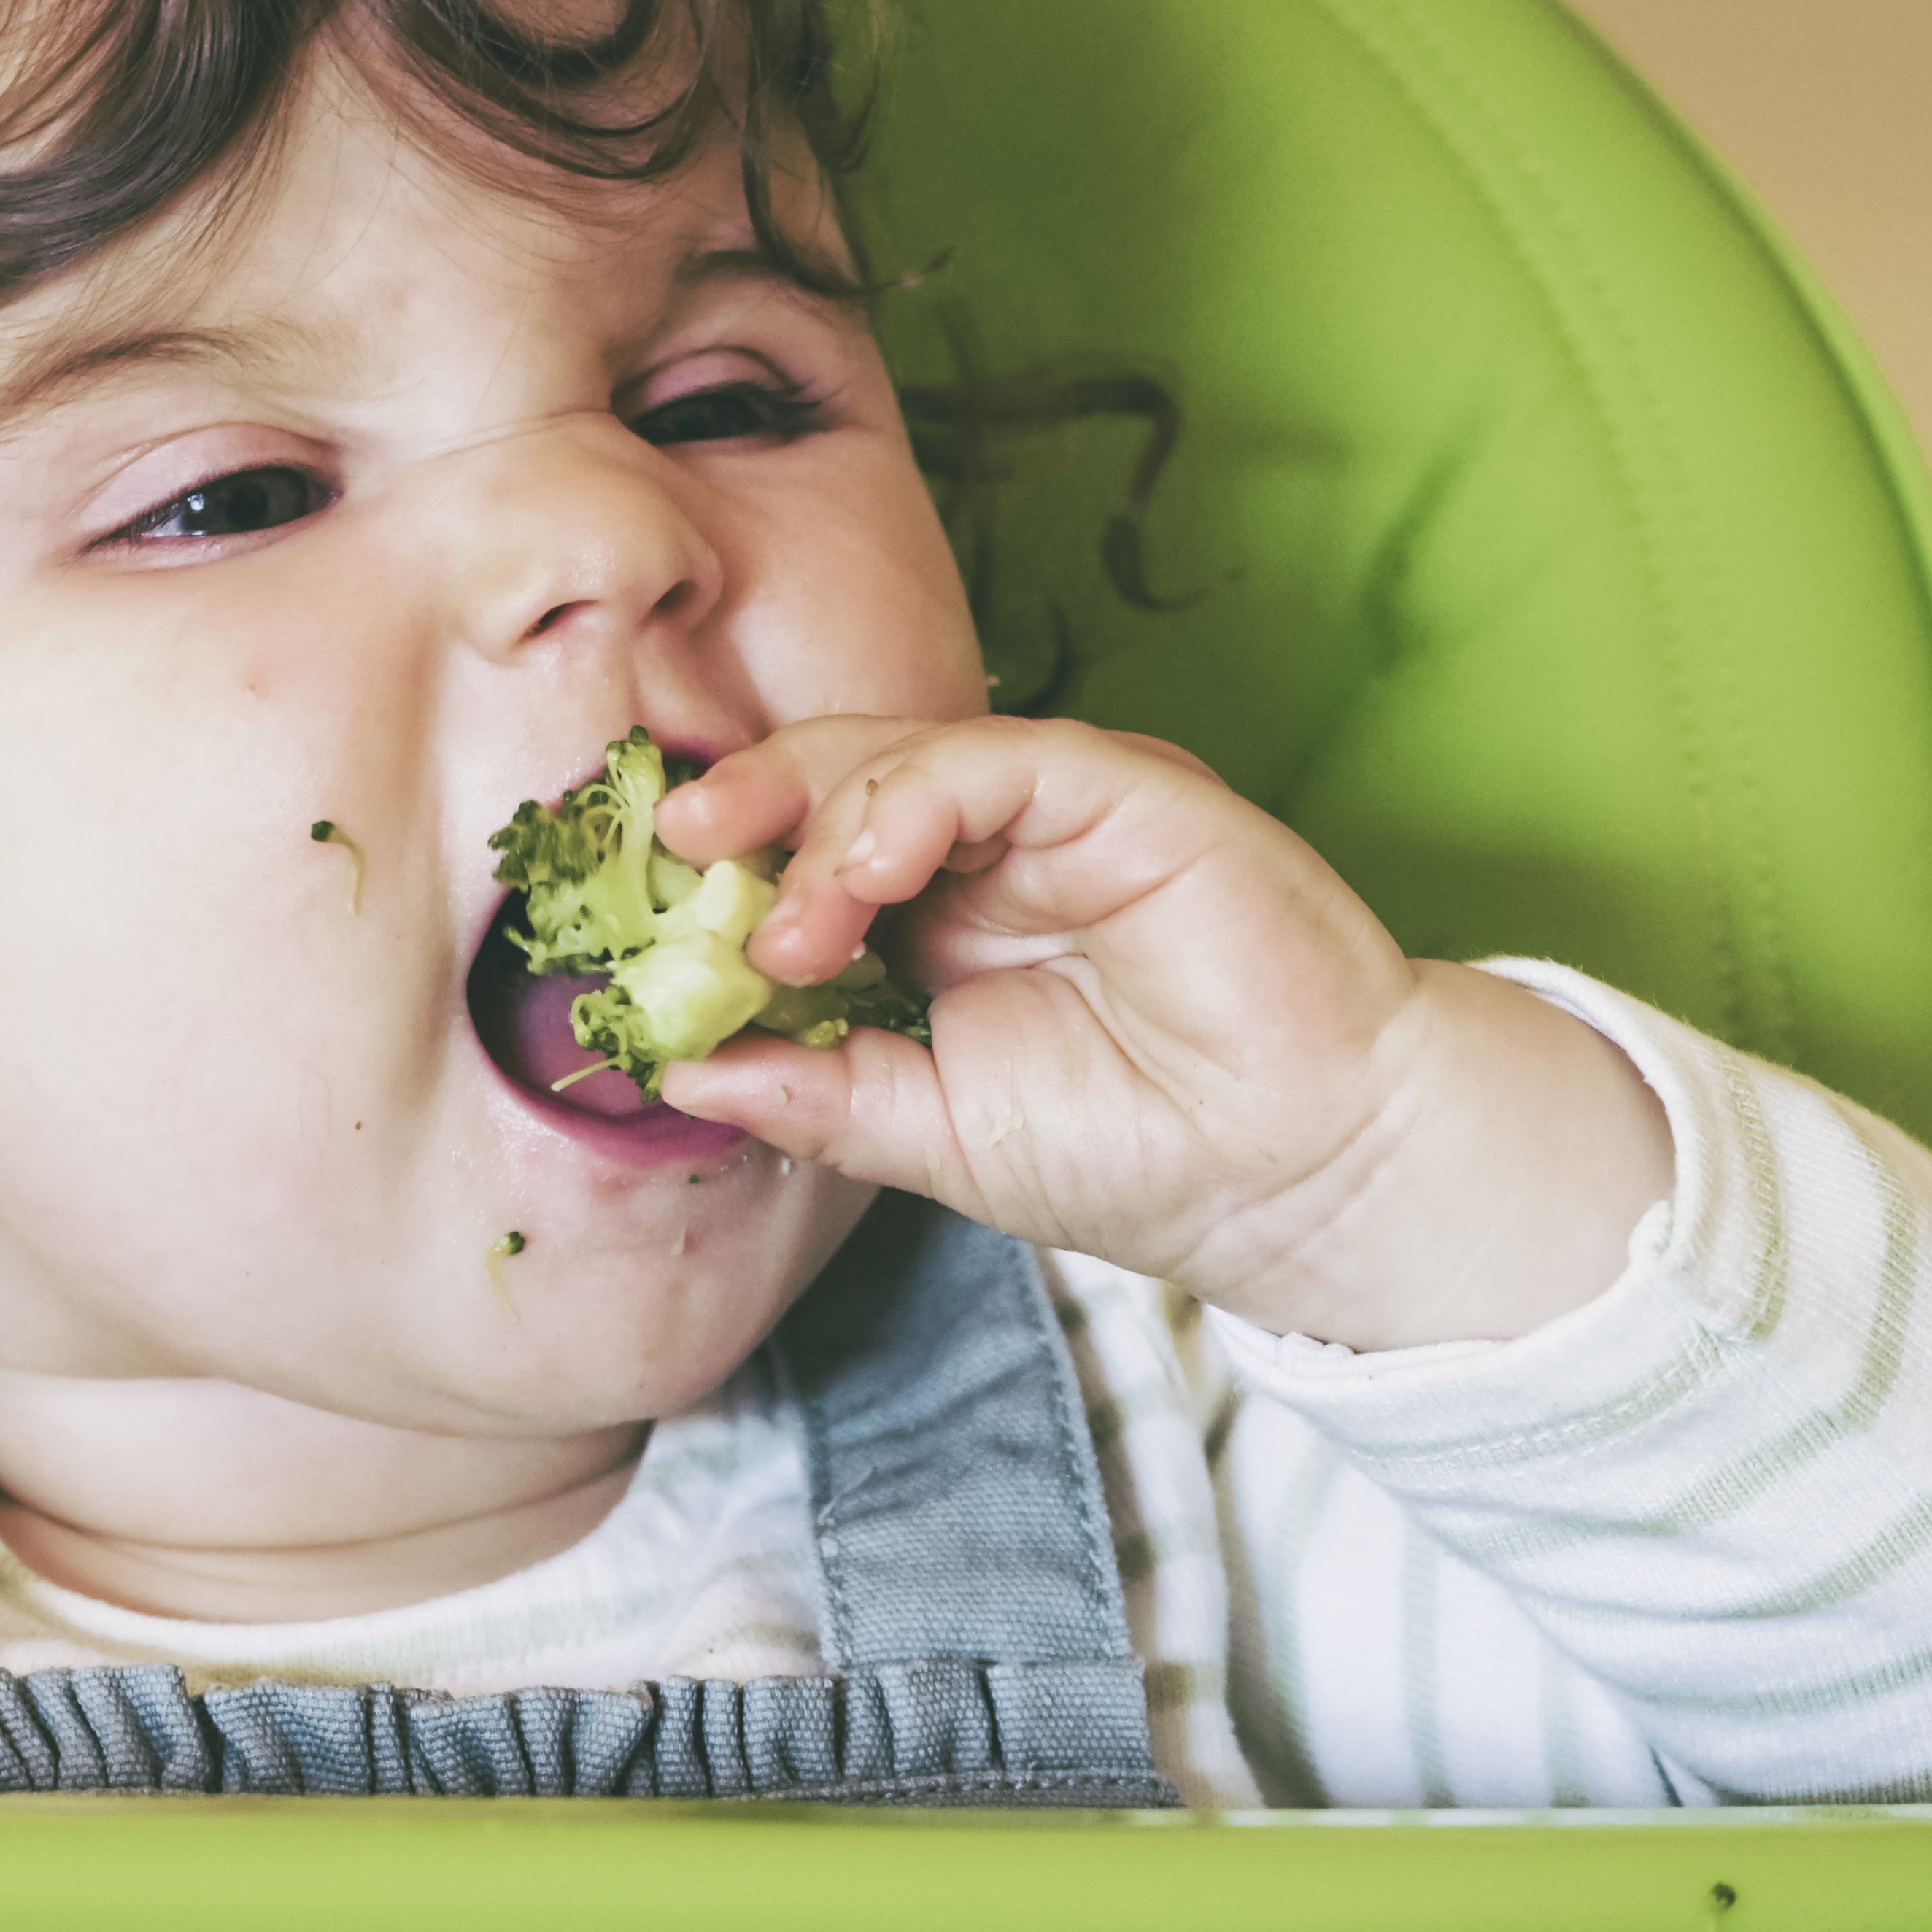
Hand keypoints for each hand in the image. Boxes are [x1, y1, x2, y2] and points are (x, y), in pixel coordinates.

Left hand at [649, 717, 1670, 1350]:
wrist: (1291, 1178)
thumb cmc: (1133, 1153)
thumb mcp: (930, 1131)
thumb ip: (814, 1091)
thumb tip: (677, 1070)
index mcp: (936, 914)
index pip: (800, 850)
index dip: (720, 872)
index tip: (640, 923)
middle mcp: (990, 844)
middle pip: (833, 777)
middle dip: (743, 812)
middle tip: (677, 861)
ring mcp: (1058, 810)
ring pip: (899, 753)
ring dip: (815, 825)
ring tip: (787, 924)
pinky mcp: (1127, 788)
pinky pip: (997, 756)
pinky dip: (909, 798)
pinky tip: (864, 871)